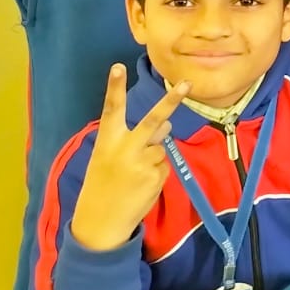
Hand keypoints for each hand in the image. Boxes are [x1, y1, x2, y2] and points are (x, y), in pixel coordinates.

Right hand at [70, 65, 189, 252]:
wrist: (101, 221)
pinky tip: (141, 185)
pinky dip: (156, 173)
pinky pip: (164, 166)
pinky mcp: (156, 177)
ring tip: (135, 175)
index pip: (111, 110)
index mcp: (107, 142)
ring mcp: (142, 163)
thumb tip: (166, 125)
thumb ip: (134, 139)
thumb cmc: (102, 185)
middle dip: (171, 101)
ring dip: (154, 156)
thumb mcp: (108, 158)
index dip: (114, 88)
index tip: (117, 67)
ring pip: (161, 147)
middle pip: (153, 120)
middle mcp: (125, 149)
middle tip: (187, 83)